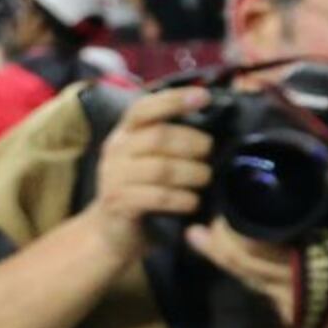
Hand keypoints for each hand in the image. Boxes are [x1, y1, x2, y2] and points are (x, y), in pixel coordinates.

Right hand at [76, 86, 213, 248]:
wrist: (113, 231)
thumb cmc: (143, 190)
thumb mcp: (151, 159)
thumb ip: (171, 139)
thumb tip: (214, 121)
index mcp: (125, 133)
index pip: (144, 108)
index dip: (174, 100)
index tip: (204, 97)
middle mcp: (116, 150)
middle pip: (157, 137)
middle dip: (192, 143)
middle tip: (210, 152)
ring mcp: (114, 177)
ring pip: (160, 168)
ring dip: (191, 173)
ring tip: (205, 179)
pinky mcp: (119, 203)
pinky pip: (156, 197)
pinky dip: (180, 199)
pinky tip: (192, 201)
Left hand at [185, 155, 327, 327]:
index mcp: (309, 263)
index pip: (251, 250)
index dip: (228, 232)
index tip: (219, 209)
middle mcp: (292, 288)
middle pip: (240, 266)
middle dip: (216, 245)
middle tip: (205, 223)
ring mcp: (291, 307)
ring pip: (246, 281)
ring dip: (224, 259)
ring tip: (201, 237)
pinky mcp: (295, 317)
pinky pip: (262, 291)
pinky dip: (247, 273)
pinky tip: (236, 256)